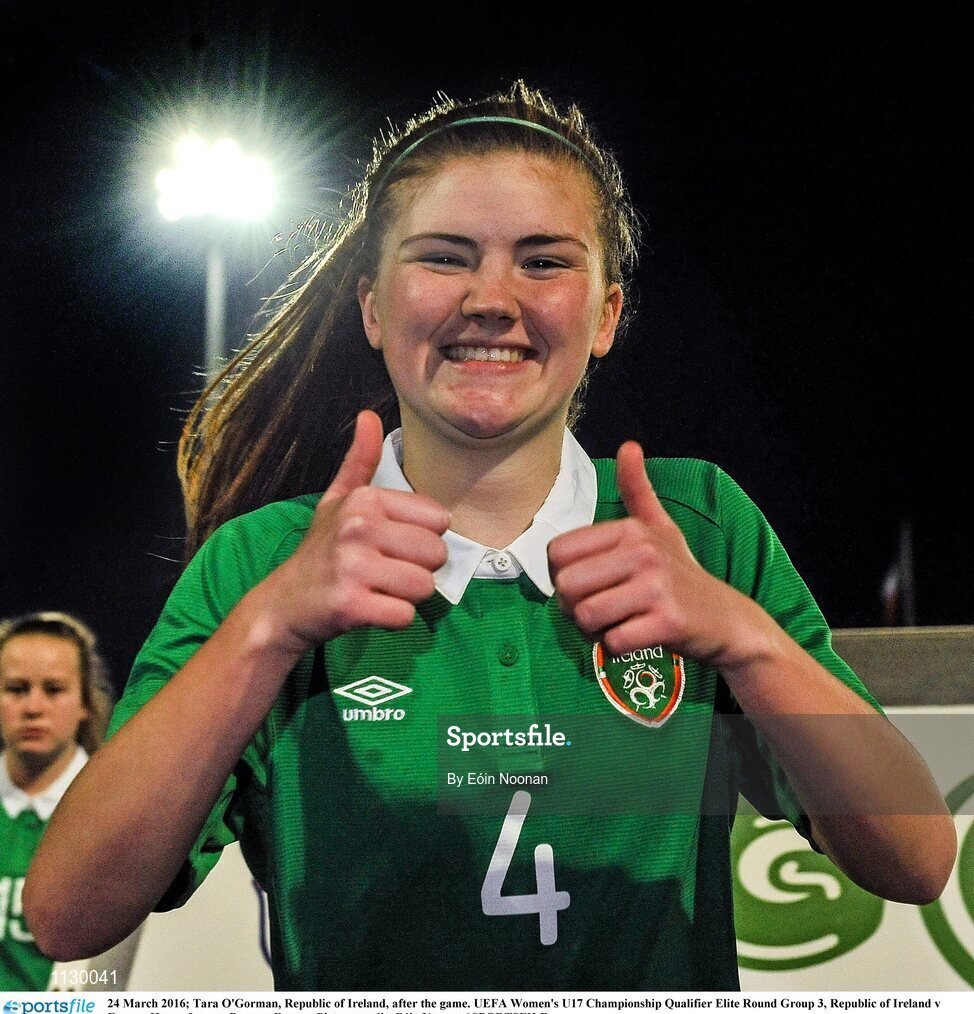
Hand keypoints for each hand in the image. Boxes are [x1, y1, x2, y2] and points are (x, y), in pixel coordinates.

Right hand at [258, 410, 449, 654]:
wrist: (282, 604)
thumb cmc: (321, 550)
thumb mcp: (338, 501)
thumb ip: (361, 461)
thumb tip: (368, 415)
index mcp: (364, 500)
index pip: (438, 520)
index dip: (421, 538)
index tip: (390, 545)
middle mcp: (358, 528)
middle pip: (437, 554)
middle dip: (418, 569)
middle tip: (384, 571)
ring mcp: (353, 567)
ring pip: (425, 586)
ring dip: (407, 596)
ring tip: (377, 589)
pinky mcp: (351, 605)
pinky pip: (405, 616)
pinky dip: (393, 620)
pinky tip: (370, 609)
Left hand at [548, 441, 747, 662]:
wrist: (728, 619)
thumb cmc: (681, 574)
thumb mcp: (660, 527)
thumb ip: (637, 490)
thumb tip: (629, 445)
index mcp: (630, 529)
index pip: (556, 553)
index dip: (562, 577)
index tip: (588, 584)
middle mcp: (642, 551)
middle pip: (566, 586)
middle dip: (574, 608)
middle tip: (601, 610)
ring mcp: (657, 586)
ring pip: (585, 615)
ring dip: (594, 630)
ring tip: (617, 622)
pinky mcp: (667, 622)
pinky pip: (612, 641)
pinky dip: (616, 647)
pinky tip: (636, 637)